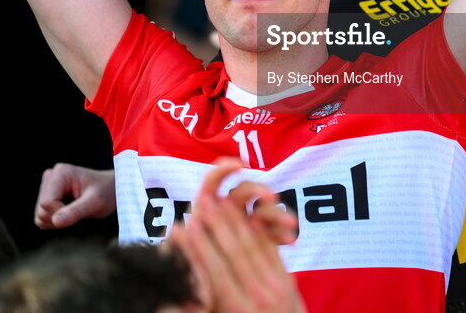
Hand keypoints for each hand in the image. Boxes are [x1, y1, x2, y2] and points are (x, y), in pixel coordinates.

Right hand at [34, 163, 116, 228]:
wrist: (111, 190)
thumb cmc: (106, 193)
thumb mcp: (95, 202)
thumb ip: (75, 212)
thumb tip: (56, 222)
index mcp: (61, 173)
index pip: (46, 203)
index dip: (60, 213)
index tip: (79, 210)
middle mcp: (50, 176)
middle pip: (41, 210)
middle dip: (59, 217)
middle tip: (80, 211)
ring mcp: (47, 185)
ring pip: (40, 215)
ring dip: (58, 220)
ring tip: (76, 210)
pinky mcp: (47, 195)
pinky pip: (42, 217)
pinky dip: (56, 221)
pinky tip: (70, 212)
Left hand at [169, 158, 304, 312]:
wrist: (213, 304)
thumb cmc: (192, 284)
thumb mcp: (186, 270)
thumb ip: (182, 251)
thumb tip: (175, 229)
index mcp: (204, 216)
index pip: (211, 185)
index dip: (222, 170)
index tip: (239, 166)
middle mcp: (225, 216)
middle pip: (242, 192)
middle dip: (259, 191)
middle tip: (271, 198)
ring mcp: (244, 226)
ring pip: (262, 209)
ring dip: (277, 213)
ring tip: (290, 224)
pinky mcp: (259, 240)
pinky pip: (273, 229)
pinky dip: (282, 231)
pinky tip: (290, 240)